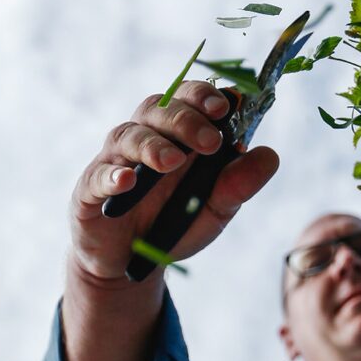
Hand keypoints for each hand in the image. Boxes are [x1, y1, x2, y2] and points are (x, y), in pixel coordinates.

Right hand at [70, 81, 278, 282]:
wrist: (135, 263)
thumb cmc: (177, 221)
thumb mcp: (218, 208)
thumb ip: (240, 184)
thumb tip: (269, 156)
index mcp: (178, 134)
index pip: (188, 98)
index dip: (204, 97)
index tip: (225, 107)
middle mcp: (145, 138)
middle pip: (159, 110)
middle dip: (186, 121)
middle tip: (210, 142)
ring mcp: (115, 161)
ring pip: (128, 136)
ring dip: (152, 145)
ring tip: (173, 162)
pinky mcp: (90, 190)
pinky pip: (98, 176)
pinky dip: (112, 175)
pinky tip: (127, 181)